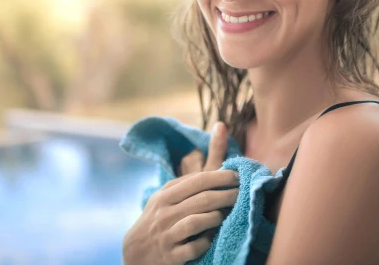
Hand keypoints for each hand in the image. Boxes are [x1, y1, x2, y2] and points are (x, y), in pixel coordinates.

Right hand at [122, 122, 234, 264]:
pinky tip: (213, 238)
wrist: (136, 252)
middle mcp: (164, 212)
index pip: (198, 180)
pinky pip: (194, 246)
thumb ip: (196, 169)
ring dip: (218, 217)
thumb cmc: (160, 217)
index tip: (238, 176)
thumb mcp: (170, 193)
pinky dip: (206, 242)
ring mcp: (166, 234)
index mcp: (166, 194)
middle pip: (202, 199)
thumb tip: (221, 127)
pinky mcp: (171, 255)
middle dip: (227, 196)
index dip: (221, 177)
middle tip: (241, 195)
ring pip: (198, 221)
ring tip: (229, 214)